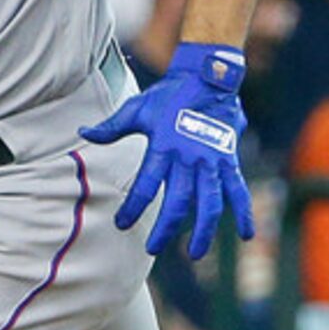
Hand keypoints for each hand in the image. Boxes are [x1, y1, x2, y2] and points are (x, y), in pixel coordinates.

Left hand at [79, 42, 253, 260]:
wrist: (209, 77)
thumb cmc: (169, 95)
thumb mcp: (136, 109)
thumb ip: (111, 128)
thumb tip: (82, 133)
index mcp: (163, 147)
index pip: (145, 184)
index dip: (132, 206)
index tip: (121, 223)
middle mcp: (188, 158)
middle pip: (177, 201)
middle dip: (165, 228)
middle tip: (152, 248)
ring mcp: (212, 161)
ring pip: (209, 203)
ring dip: (204, 230)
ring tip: (196, 252)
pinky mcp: (230, 161)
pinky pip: (238, 191)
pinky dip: (244, 212)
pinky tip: (246, 235)